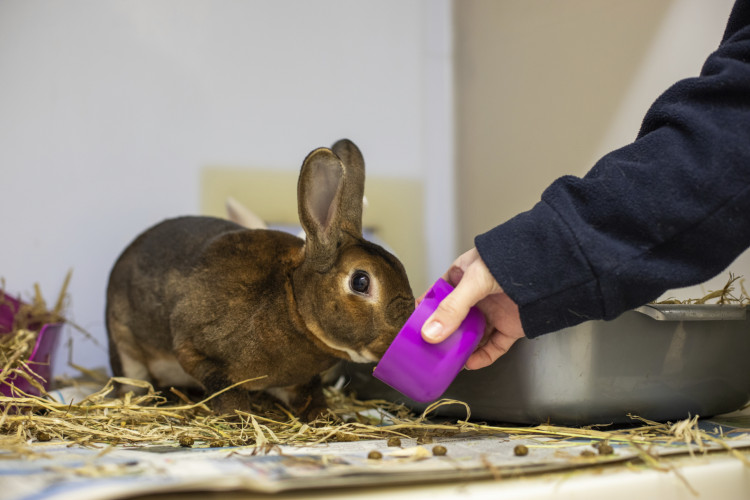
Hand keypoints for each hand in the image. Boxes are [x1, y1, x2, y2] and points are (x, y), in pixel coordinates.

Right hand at [420, 247, 525, 368]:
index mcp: (463, 276)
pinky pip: (494, 346)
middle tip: (428, 350)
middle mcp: (477, 296)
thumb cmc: (510, 260)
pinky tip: (471, 362)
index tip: (413, 327)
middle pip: (454, 320)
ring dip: (462, 349)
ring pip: (473, 335)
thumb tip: (430, 334)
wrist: (550, 268)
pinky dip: (483, 356)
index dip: (426, 311)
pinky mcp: (510, 326)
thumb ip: (452, 308)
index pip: (439, 295)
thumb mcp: (474, 282)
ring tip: (447, 361)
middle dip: (443, 336)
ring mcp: (493, 312)